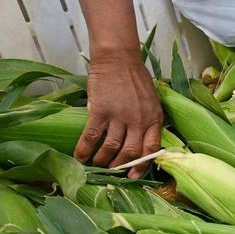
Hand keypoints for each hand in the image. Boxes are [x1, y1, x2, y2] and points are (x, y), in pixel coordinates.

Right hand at [75, 52, 163, 178]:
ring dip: (103, 160)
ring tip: (96, 165)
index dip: (143, 165)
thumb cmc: (135, 77)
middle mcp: (139, 120)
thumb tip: (139, 140)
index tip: (134, 176)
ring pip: (111, 147)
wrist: (117, 58)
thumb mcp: (151, 100)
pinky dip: (84, 150)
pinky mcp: (100, 111)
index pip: (152, 148)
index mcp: (154, 118)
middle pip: (131, 152)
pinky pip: (92, 137)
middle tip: (112, 172)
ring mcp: (120, 116)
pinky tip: (80, 157)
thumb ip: (147, 119)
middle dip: (121, 166)